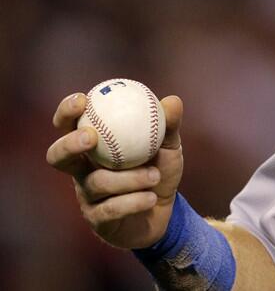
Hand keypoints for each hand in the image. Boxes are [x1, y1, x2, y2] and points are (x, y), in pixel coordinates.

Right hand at [46, 92, 185, 248]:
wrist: (166, 212)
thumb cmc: (160, 171)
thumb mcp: (169, 147)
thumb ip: (168, 125)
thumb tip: (172, 101)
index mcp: (93, 147)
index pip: (68, 126)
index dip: (66, 113)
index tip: (82, 99)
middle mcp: (83, 170)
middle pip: (57, 157)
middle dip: (69, 144)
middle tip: (92, 136)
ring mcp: (87, 196)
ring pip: (97, 183)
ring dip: (128, 178)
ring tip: (154, 176)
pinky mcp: (98, 220)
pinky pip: (111, 209)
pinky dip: (134, 201)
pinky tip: (151, 198)